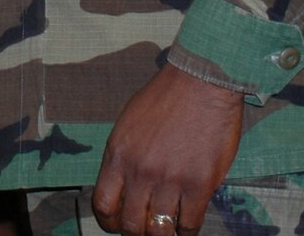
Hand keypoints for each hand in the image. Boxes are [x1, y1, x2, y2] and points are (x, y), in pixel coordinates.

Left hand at [91, 62, 244, 233]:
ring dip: (160, 235)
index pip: (102, 204)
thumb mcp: (128, 124)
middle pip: (129, 224)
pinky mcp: (199, 185)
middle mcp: (139, 171)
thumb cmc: (164, 99)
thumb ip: (123, 157)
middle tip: (144, 230)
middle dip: (135, 232)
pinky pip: (189, 225)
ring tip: (165, 231)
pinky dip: (186, 232)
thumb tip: (123, 187)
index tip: (117, 223)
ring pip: (158, 231)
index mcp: (117, 154)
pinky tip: (186, 226)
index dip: (109, 221)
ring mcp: (169, 180)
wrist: (200, 83)